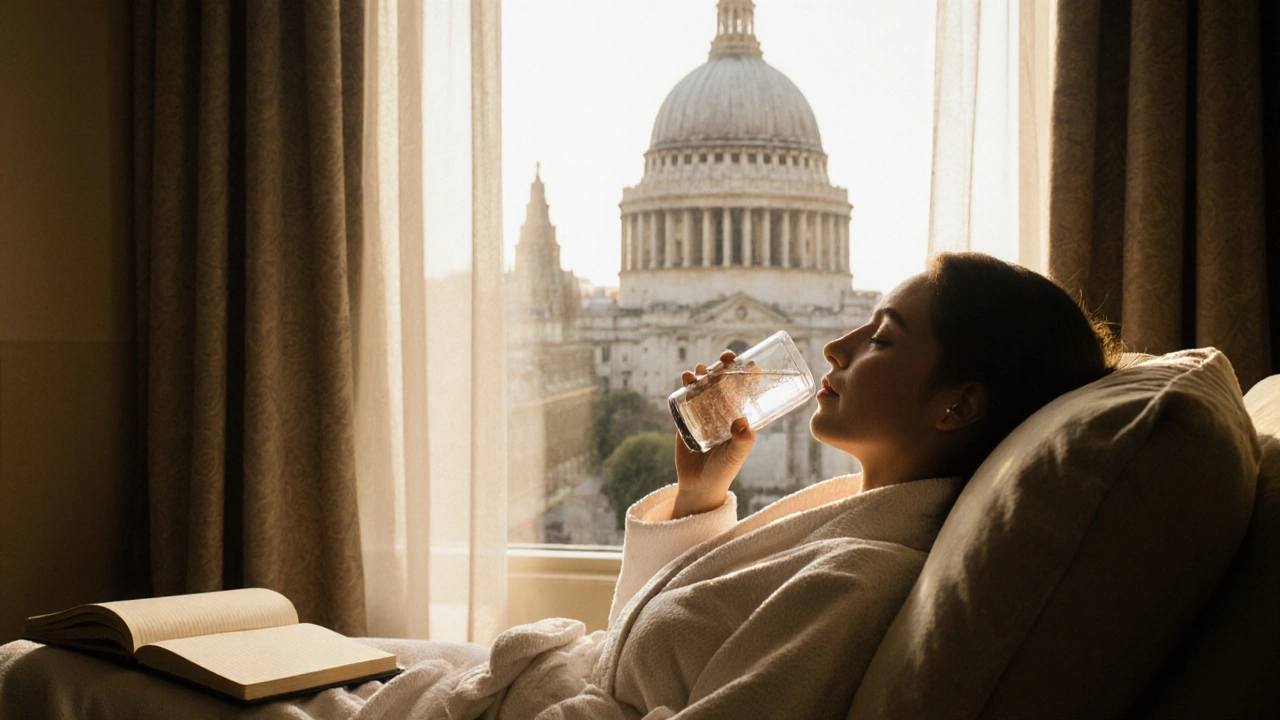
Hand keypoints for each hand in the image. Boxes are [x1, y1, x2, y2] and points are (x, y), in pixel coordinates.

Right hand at [671, 350, 755, 518]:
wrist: (698, 486)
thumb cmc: (724, 471)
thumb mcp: (736, 455)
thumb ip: (743, 441)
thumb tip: (743, 421)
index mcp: (738, 416)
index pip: (746, 391)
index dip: (749, 375)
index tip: (752, 363)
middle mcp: (722, 411)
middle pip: (724, 383)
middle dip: (724, 367)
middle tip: (726, 357)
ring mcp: (703, 413)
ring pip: (704, 386)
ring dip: (703, 373)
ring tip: (701, 369)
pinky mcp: (686, 418)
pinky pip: (685, 398)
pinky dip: (685, 386)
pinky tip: (686, 379)